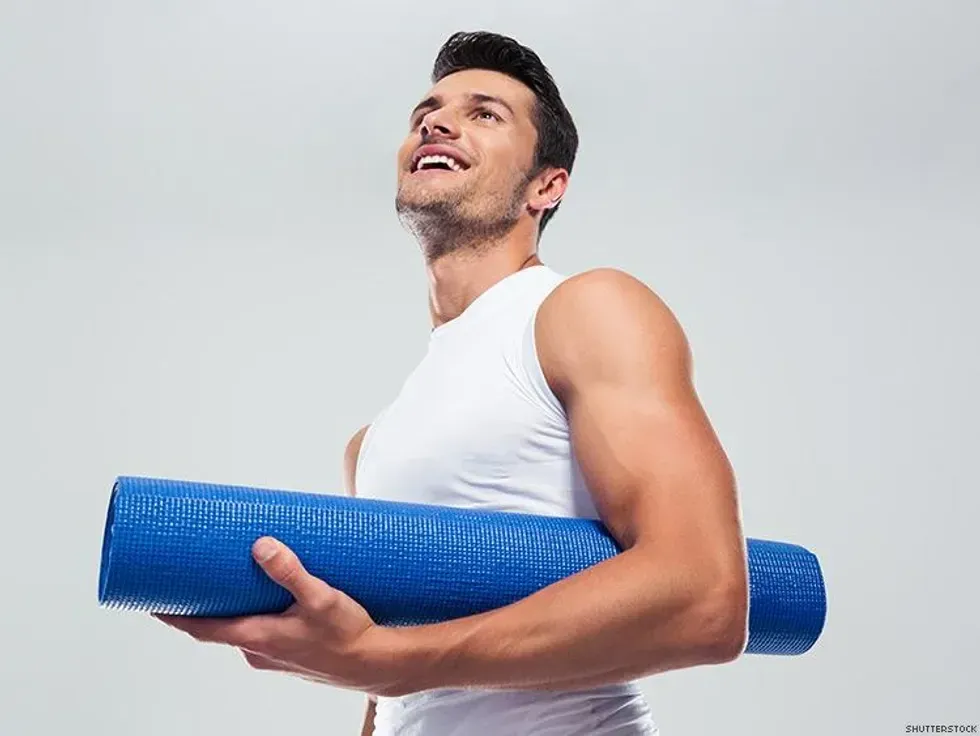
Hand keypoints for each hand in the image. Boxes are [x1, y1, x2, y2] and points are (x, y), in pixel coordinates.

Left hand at [154, 537, 405, 695]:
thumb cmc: (348, 636)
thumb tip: (261, 545)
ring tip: (236, 575)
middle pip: (218, 625)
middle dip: (204, 602)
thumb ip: (289, 570)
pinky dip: (256, 614)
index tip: (150, 601)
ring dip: (234, 606)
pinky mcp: (290, 652)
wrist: (376, 663)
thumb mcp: (319, 597)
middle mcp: (258, 650)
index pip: (199, 627)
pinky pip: (262, 631)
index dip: (172, 614)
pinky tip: (272, 596)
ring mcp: (273, 655)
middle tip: (192, 575)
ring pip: (242, 626)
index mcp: (256, 638)